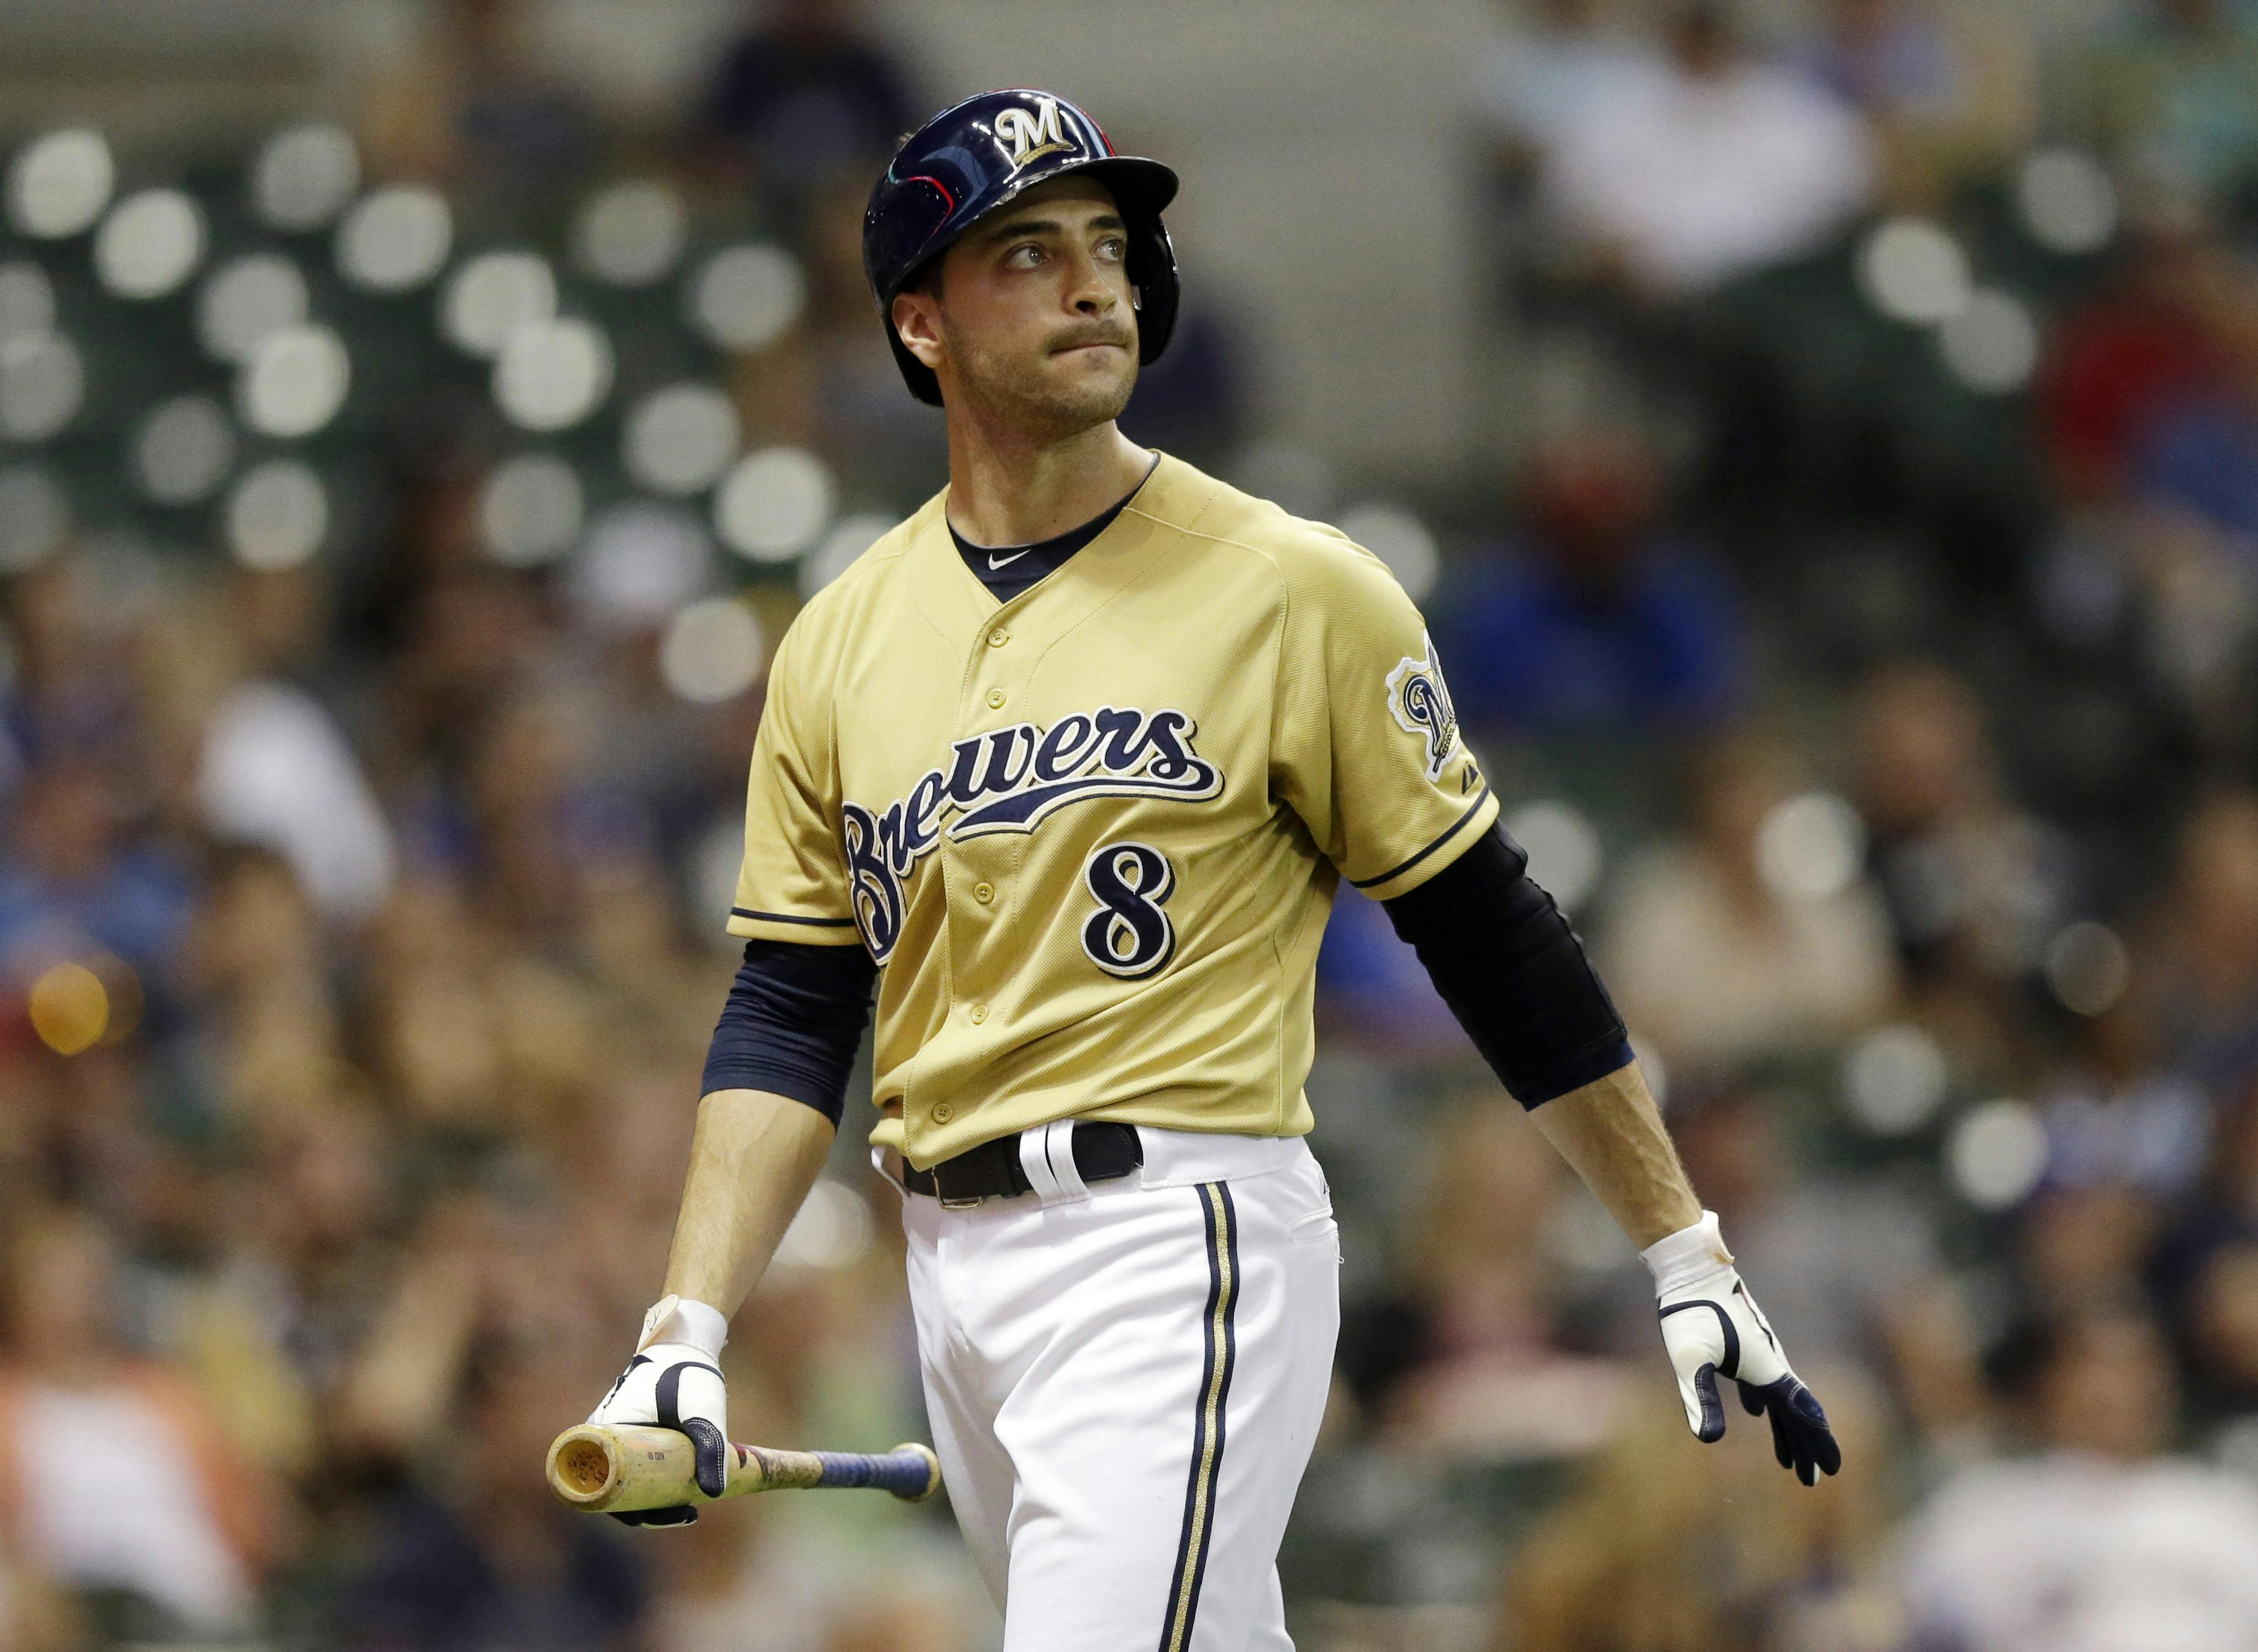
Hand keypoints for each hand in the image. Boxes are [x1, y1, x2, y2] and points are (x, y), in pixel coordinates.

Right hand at [588, 1294, 730, 1526]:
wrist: (685, 1343)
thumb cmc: (687, 1373)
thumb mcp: (701, 1411)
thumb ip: (709, 1447)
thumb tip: (712, 1493)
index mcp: (605, 1433)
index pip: (605, 1488)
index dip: (627, 1512)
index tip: (657, 1518)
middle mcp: (604, 1438)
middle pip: (619, 1489)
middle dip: (648, 1510)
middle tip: (686, 1515)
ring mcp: (619, 1438)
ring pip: (630, 1480)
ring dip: (654, 1500)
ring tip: (689, 1510)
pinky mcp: (635, 1436)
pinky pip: (639, 1467)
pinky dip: (657, 1484)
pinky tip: (683, 1495)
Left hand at [1643, 1212, 1839, 1484]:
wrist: (1691, 1269)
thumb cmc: (1691, 1311)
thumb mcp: (1690, 1358)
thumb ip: (1700, 1397)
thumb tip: (1709, 1440)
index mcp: (1766, 1369)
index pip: (1801, 1412)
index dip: (1817, 1441)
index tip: (1832, 1469)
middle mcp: (1770, 1362)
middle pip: (1795, 1412)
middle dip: (1804, 1446)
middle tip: (1810, 1480)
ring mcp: (1757, 1352)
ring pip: (1779, 1399)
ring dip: (1785, 1429)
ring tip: (1786, 1460)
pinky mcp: (1741, 1344)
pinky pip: (1761, 1382)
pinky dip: (1763, 1404)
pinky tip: (1753, 1412)